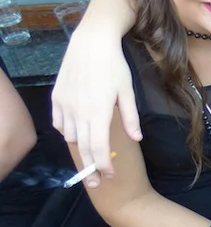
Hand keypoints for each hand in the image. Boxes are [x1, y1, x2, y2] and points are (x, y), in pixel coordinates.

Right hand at [51, 29, 140, 185]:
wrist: (91, 43)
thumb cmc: (114, 66)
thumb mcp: (127, 91)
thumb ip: (131, 117)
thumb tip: (137, 139)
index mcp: (98, 113)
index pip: (98, 149)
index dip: (103, 166)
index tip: (109, 177)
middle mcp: (78, 113)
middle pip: (83, 149)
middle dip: (89, 169)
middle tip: (95, 183)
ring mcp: (65, 106)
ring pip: (70, 137)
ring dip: (80, 149)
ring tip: (89, 158)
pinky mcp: (57, 98)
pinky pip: (60, 123)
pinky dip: (68, 132)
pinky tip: (76, 134)